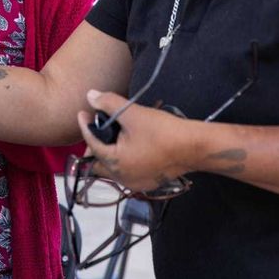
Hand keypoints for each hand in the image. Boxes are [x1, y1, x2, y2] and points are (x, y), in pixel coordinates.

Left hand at [77, 89, 196, 193]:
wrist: (195, 147)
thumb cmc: (163, 131)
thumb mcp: (133, 114)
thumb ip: (109, 104)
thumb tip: (90, 96)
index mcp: (115, 163)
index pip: (91, 144)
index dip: (85, 126)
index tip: (82, 113)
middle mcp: (122, 178)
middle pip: (98, 162)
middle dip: (95, 144)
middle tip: (98, 126)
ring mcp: (135, 183)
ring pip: (112, 168)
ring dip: (108, 152)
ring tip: (112, 134)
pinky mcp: (147, 183)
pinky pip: (126, 172)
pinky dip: (122, 160)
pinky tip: (128, 146)